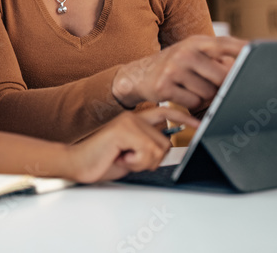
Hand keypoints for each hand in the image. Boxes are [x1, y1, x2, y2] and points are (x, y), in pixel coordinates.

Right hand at [64, 107, 201, 183]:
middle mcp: (133, 117)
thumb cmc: (101, 160)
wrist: (77, 163)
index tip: (199, 124)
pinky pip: (147, 151)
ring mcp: (128, 122)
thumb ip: (147, 147)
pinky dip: (135, 162)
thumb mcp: (131, 154)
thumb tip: (166, 149)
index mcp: (134, 120)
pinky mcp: (124, 130)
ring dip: (142, 162)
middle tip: (131, 160)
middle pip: (165, 142)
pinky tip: (120, 158)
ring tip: (123, 158)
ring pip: (157, 149)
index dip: (184, 118)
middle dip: (152, 159)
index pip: (165, 112)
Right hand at [112, 36, 247, 109]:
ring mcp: (174, 69)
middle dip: (222, 86)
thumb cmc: (173, 66)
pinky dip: (191, 104)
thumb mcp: (192, 55)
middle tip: (211, 85)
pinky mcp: (164, 86)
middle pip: (222, 76)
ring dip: (205, 97)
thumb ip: (217, 59)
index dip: (243, 50)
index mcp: (195, 42)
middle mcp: (185, 52)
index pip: (224, 44)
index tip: (258, 53)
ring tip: (191, 89)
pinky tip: (181, 95)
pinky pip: (193, 102)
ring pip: (209, 93)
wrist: (138, 75)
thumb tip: (245, 70)